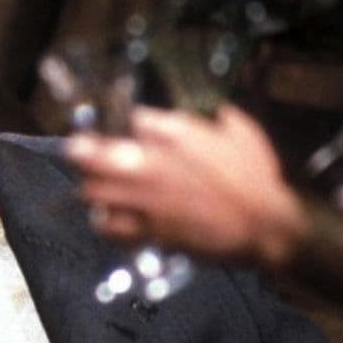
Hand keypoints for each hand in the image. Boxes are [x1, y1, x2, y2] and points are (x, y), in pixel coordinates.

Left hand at [64, 105, 306, 269]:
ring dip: (90, 187)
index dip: (124, 122)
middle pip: (96, 155)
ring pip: (96, 192)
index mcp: (175, 135)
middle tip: (77, 152)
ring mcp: (147, 200)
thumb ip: (210, 118)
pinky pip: (111, 227)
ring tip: (90, 186)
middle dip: (83, 152)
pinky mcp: (149, 231)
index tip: (121, 125)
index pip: (134, 120)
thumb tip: (189, 111)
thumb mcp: (238, 132)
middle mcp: (152, 165)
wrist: (265, 226)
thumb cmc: (256, 176)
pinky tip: (104, 218)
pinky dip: (103, 222)